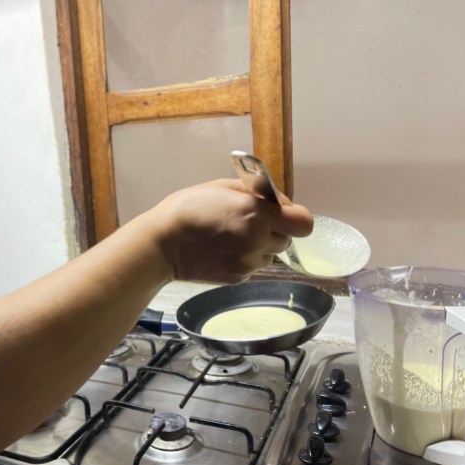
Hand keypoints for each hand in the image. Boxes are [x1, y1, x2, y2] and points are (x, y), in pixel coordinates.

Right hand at [147, 179, 312, 283]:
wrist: (161, 245)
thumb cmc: (187, 209)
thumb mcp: (222, 187)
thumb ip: (255, 193)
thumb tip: (277, 204)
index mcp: (257, 213)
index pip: (303, 223)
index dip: (294, 217)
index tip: (280, 214)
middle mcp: (258, 240)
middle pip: (287, 239)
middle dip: (273, 230)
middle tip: (248, 222)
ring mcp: (248, 263)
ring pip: (270, 255)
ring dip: (259, 245)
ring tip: (230, 237)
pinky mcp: (238, 278)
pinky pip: (253, 266)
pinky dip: (244, 258)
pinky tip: (221, 249)